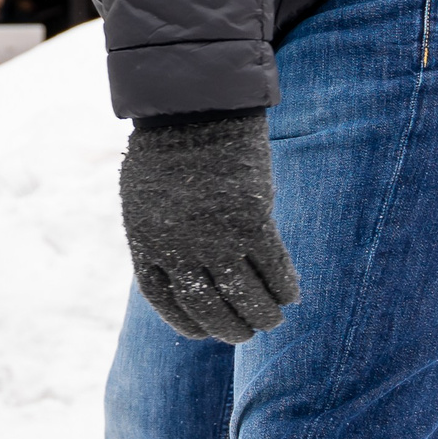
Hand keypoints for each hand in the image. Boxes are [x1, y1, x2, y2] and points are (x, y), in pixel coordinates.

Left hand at [119, 112, 300, 345]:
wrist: (193, 106)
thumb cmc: (169, 144)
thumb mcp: (146, 193)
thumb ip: (160, 230)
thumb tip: (179, 263)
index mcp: (145, 241)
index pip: (165, 300)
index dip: (187, 322)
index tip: (204, 332)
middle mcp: (178, 248)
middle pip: (208, 308)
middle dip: (230, 328)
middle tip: (248, 332)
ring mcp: (215, 238)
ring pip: (246, 297)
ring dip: (263, 314)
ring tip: (273, 319)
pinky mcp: (252, 223)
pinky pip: (274, 269)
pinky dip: (284, 286)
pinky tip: (291, 293)